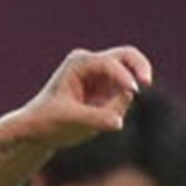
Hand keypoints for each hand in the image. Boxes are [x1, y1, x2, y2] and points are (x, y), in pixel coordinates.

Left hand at [3, 46, 155, 155]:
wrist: (38, 129)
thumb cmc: (49, 121)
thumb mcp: (72, 121)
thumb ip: (96, 119)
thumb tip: (119, 122)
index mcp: (79, 62)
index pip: (110, 64)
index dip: (124, 77)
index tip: (133, 92)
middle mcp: (92, 63)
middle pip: (127, 56)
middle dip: (140, 67)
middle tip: (147, 83)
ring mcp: (101, 75)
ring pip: (128, 79)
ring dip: (125, 98)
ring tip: (99, 117)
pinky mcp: (108, 89)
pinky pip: (124, 96)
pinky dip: (121, 106)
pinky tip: (98, 118)